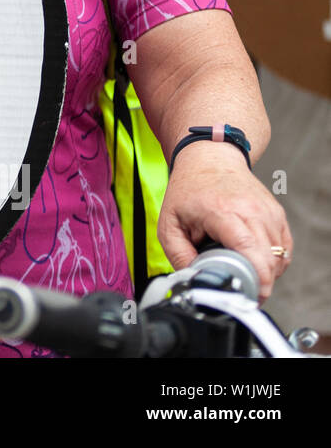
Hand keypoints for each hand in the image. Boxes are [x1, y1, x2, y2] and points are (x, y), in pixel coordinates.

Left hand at [157, 142, 291, 301]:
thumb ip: (179, 255)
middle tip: (242, 289)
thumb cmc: (188, 190)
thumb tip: (195, 279)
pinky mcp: (277, 214)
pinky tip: (255, 260)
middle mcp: (251, 210)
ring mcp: (268, 211)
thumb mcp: (169, 223)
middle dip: (259, 281)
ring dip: (266, 271)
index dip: (255, 276)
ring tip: (243, 270)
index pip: (249, 248)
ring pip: (279, 255)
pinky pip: (283, 247)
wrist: (209, 159)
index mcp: (222, 211)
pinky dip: (273, 260)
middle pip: (268, 257)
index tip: (251, 293)